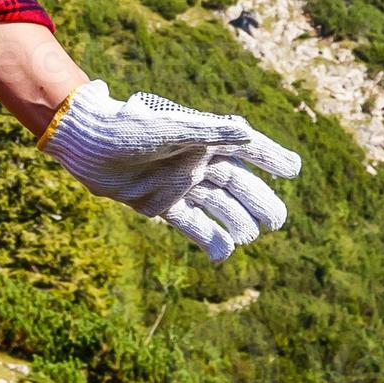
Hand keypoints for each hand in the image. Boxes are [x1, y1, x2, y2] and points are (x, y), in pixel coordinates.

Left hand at [39, 81, 302, 260]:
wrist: (89, 146)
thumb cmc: (130, 128)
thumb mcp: (173, 127)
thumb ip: (210, 131)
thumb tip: (248, 134)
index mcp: (203, 137)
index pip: (246, 148)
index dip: (271, 157)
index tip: (294, 169)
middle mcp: (195, 161)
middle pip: (236, 184)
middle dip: (258, 201)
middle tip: (278, 221)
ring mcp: (179, 184)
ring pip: (216, 206)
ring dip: (234, 221)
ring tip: (251, 237)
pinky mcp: (160, 204)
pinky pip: (190, 224)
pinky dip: (207, 238)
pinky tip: (224, 255)